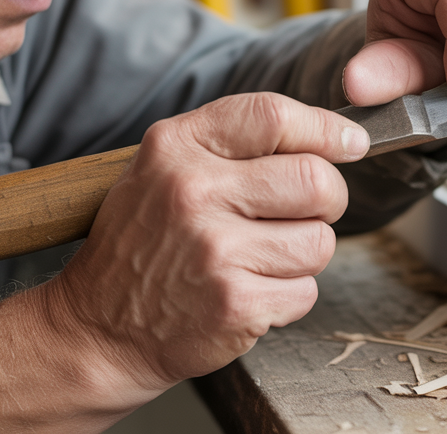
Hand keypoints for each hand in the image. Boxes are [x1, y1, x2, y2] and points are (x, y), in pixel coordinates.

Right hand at [43, 93, 367, 390]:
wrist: (96, 330)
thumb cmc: (144, 243)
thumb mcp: (164, 170)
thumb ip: (235, 144)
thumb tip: (335, 137)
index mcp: (176, 147)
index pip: (273, 116)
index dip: (326, 129)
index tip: (351, 142)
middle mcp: (193, 192)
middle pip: (316, 180)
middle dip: (328, 200)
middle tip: (306, 214)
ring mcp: (214, 250)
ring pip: (320, 241)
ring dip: (304, 255)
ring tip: (260, 261)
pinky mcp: (234, 304)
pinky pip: (305, 290)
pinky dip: (289, 297)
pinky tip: (248, 293)